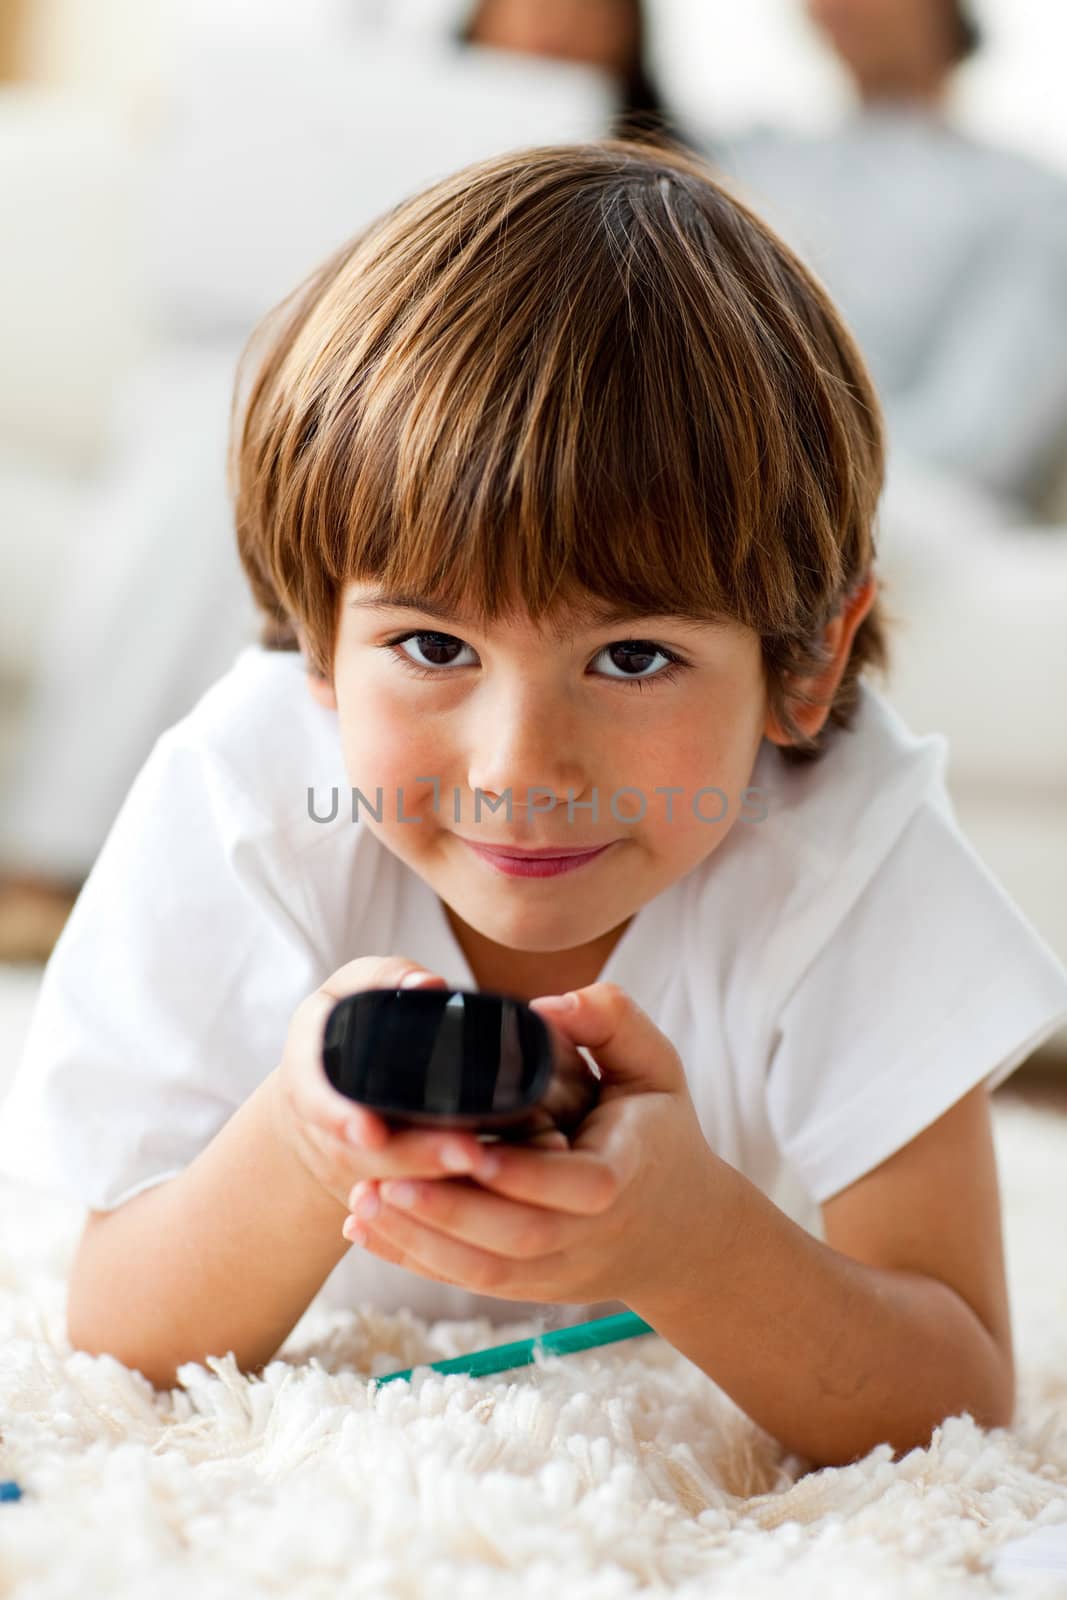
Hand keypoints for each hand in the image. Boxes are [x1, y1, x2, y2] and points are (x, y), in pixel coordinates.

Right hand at [269, 955, 562, 1212]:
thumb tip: (430, 984)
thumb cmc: (350, 1020)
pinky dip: (440, 1201)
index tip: (370, 1131)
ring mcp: (344, 1160)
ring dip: (434, 1182)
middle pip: (364, 1152)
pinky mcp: (373, 1186)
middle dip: (413, 1156)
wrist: (325, 1085)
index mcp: (307, 1066)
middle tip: (468, 1151)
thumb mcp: (355, 987)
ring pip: (385, 1183)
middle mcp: (321, 1122)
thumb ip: (387, 979)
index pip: (314, 1096)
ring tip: (486, 1167)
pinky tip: (491, 1192)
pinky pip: (403, 1201)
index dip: (339, 1116)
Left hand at [343, 982, 727, 1310]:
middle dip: (447, 1213)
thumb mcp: (658, 1068)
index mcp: (626, 1174)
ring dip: (418, 1241)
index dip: (522, 1174)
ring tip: (360, 1201)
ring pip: (487, 1272)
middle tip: (380, 1177)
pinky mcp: (533, 1288)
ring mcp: (562, 1272)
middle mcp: (594, 1234)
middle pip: (518, 1240)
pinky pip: (470, 1283)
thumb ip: (613, 1021)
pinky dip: (414, 1260)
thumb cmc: (662, 1133)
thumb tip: (546, 1006)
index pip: (580, 1186)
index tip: (465, 1146)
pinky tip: (364, 1232)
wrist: (685, 1232)